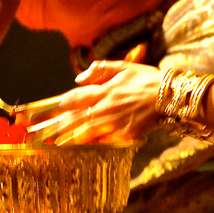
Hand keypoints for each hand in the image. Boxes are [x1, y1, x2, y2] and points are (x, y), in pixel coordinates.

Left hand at [37, 60, 162, 144]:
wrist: (170, 96)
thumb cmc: (147, 78)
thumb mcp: (123, 66)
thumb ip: (99, 70)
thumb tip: (78, 79)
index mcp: (104, 90)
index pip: (74, 99)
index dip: (59, 105)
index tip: (49, 110)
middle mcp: (106, 108)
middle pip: (75, 119)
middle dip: (58, 125)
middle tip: (43, 131)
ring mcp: (114, 124)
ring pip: (86, 133)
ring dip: (70, 137)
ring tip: (56, 141)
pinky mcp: (124, 135)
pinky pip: (104, 140)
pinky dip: (92, 143)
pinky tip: (82, 146)